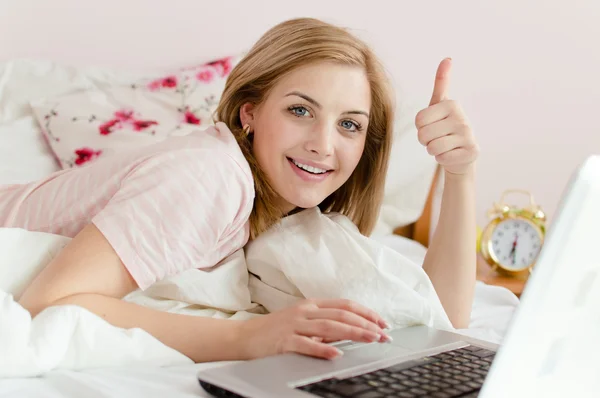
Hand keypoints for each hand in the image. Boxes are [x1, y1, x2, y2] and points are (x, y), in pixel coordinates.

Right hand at [237, 298, 390, 359]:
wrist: (244, 337)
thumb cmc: (275, 331)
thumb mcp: (302, 323)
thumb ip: (324, 325)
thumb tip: (351, 331)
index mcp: (311, 305)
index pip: (345, 305)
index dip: (366, 313)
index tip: (382, 322)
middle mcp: (305, 312)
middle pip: (341, 314)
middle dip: (366, 324)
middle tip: (384, 334)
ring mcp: (294, 325)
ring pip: (330, 326)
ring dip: (353, 332)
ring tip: (371, 339)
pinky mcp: (284, 340)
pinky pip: (307, 344)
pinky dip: (323, 348)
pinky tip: (337, 353)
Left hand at [415, 58, 479, 175]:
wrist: (460, 154)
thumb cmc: (445, 127)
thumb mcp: (439, 105)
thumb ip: (441, 83)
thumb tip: (447, 58)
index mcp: (451, 104)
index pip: (419, 119)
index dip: (420, 127)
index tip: (432, 125)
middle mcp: (462, 118)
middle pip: (423, 134)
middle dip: (425, 140)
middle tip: (437, 138)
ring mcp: (469, 135)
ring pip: (432, 147)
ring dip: (433, 150)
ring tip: (444, 146)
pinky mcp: (471, 152)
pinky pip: (442, 158)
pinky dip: (442, 159)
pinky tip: (452, 154)